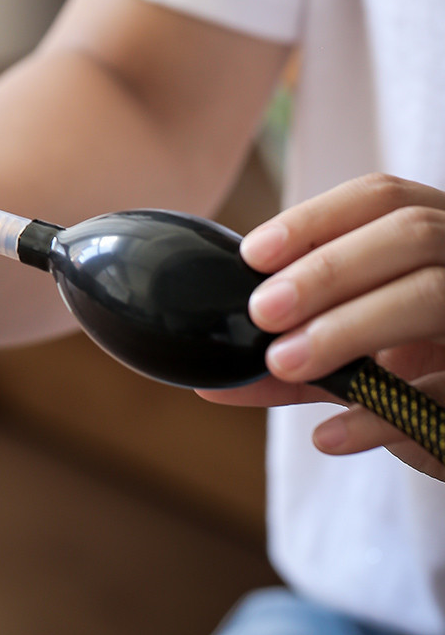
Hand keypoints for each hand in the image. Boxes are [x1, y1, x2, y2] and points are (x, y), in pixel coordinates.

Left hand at [199, 173, 444, 479]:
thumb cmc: (409, 368)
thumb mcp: (348, 354)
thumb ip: (290, 355)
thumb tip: (212, 381)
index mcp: (429, 237)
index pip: (378, 198)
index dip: (312, 220)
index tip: (252, 255)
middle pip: (407, 235)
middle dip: (325, 270)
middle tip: (262, 312)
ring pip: (432, 294)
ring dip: (349, 327)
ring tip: (285, 361)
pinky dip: (384, 414)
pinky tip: (330, 435)